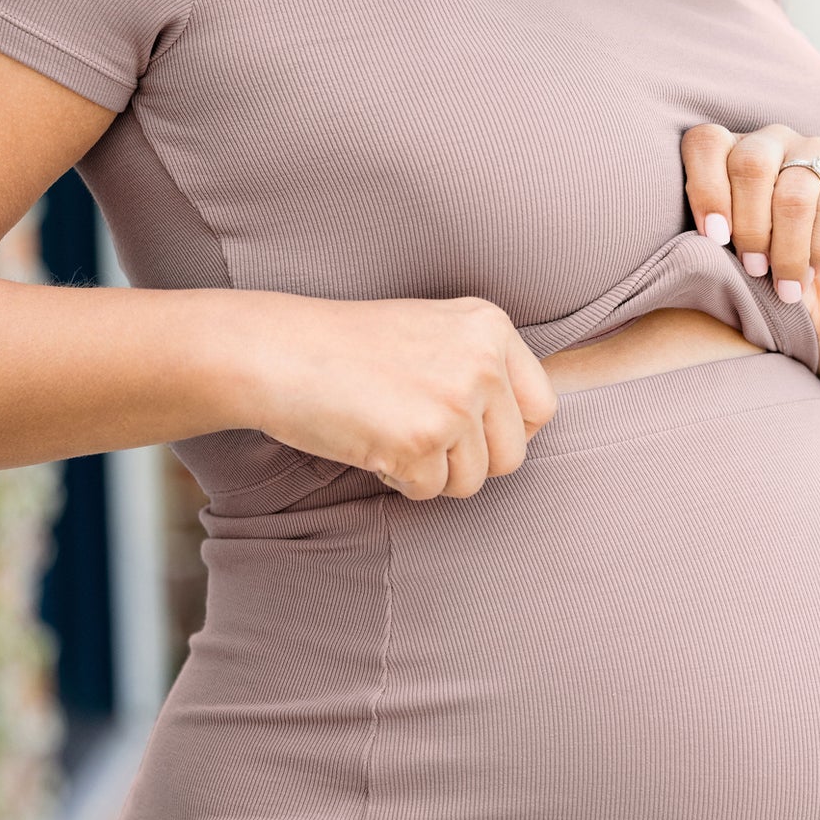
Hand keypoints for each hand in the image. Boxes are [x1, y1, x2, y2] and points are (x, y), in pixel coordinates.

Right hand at [234, 291, 558, 499]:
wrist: (278, 351)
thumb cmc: (346, 347)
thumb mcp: (432, 331)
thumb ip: (480, 366)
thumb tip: (527, 425)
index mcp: (491, 326)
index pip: (542, 407)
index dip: (505, 432)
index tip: (467, 430)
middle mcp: (483, 361)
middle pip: (513, 455)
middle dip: (467, 462)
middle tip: (419, 436)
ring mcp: (454, 401)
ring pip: (473, 481)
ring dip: (431, 473)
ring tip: (389, 431)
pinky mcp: (422, 441)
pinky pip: (430, 492)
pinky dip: (398, 480)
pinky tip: (369, 441)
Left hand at [680, 122, 819, 343]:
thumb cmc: (768, 280)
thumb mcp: (729, 263)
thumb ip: (714, 238)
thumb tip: (704, 236)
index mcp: (730, 154)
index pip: (706, 143)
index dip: (706, 189)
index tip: (715, 238)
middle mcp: (773, 143)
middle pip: (749, 163)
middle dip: (749, 227)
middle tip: (754, 269)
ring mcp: (818, 151)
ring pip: (791, 193)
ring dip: (786, 249)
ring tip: (785, 284)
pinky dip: (818, 249)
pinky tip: (813, 270)